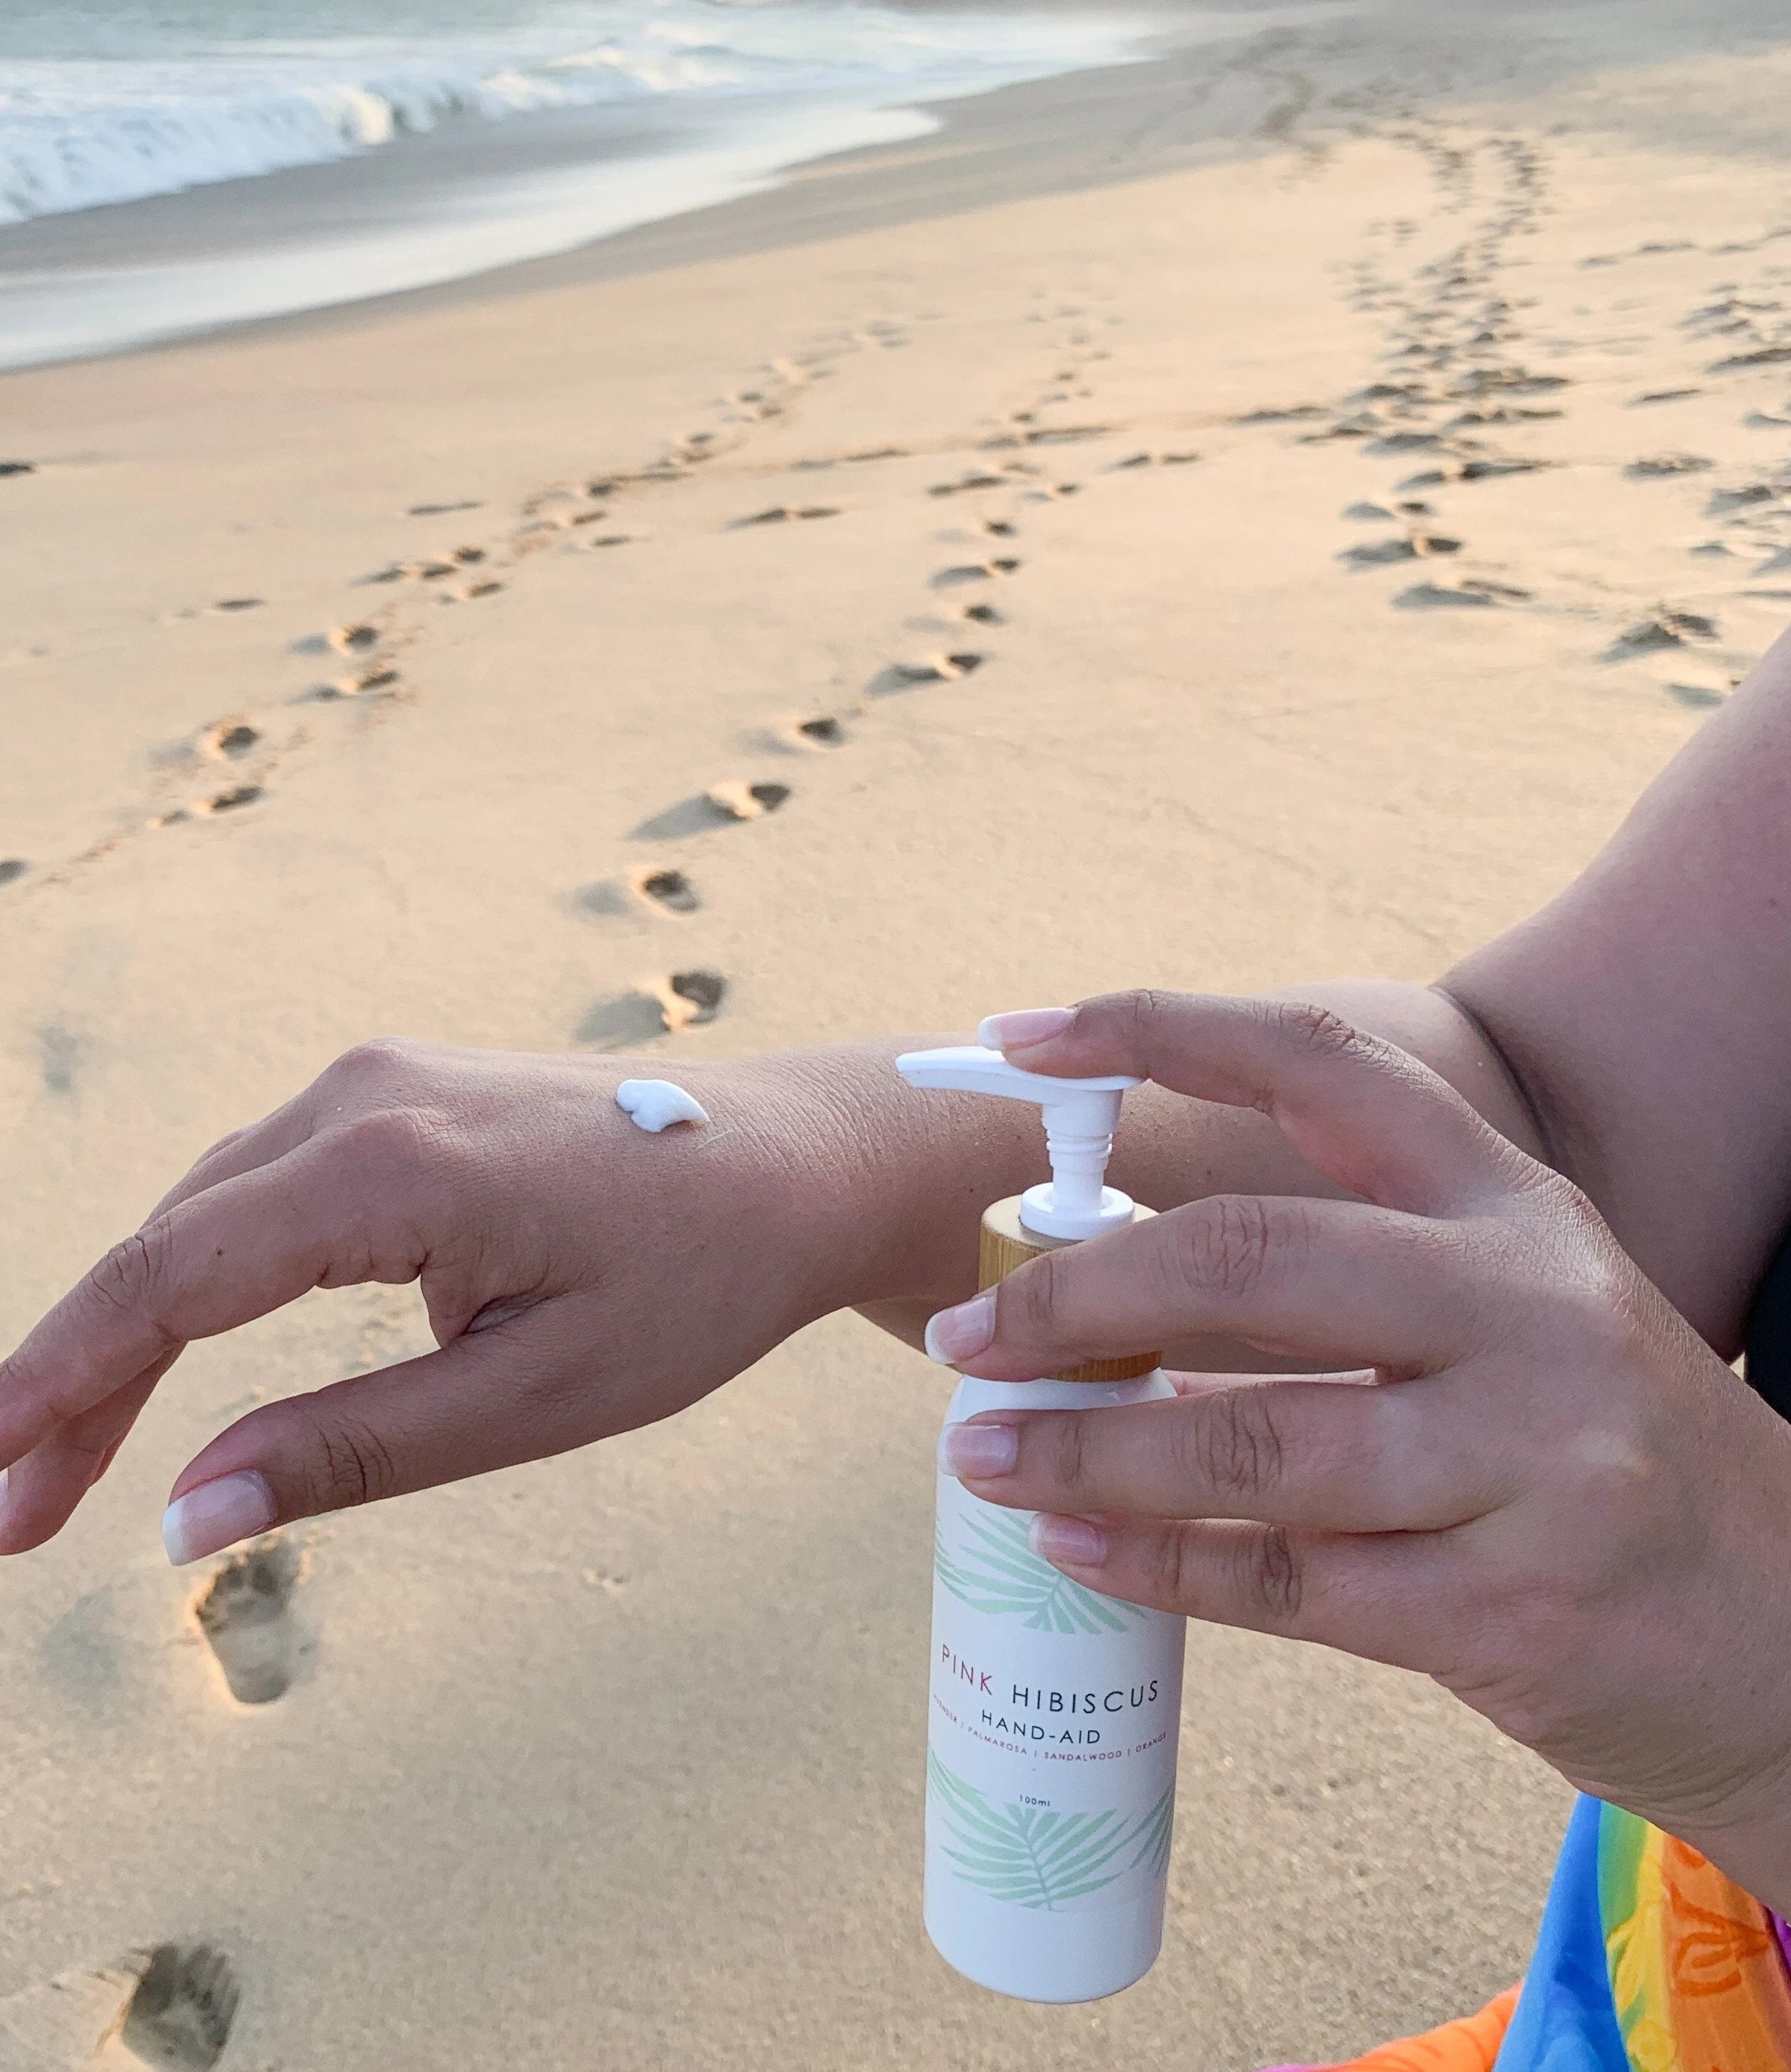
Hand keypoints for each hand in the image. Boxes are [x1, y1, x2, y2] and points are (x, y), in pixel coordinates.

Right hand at [0, 1039, 997, 1562]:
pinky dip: (198, 1282)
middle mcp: (361, 1096)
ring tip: (59, 1469)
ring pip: (201, 1219)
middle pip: (165, 1250)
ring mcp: (376, 1080)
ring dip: (126, 1338)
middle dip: (71, 1385)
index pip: (167, 1282)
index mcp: (391, 1169)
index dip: (46, 1382)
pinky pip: (259, 1192)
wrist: (798, 1160)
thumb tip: (181, 1520)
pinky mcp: (397, 1094)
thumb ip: (355, 1452)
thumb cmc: (699, 1283)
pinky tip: (167, 1365)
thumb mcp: (536, 1397)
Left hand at [929, 992, 1790, 1906]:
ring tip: (980, 1450)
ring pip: (1250, 1441)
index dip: (1161, 1030)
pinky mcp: (1517, 1611)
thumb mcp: (1512, 1312)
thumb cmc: (1594, 1454)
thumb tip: (1108, 1269)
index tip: (1019, 1034)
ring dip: (1084, 1451)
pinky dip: (1158, 1568)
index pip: (1326, 1067)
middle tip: (964, 1333)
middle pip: (1252, 1258)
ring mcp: (1536, 1462)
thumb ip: (1350, 1269)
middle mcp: (1532, 1309)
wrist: (1790, 1642)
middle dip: (1074, 1292)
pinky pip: (1288, 1584)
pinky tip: (1073, 1552)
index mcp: (1514, 1208)